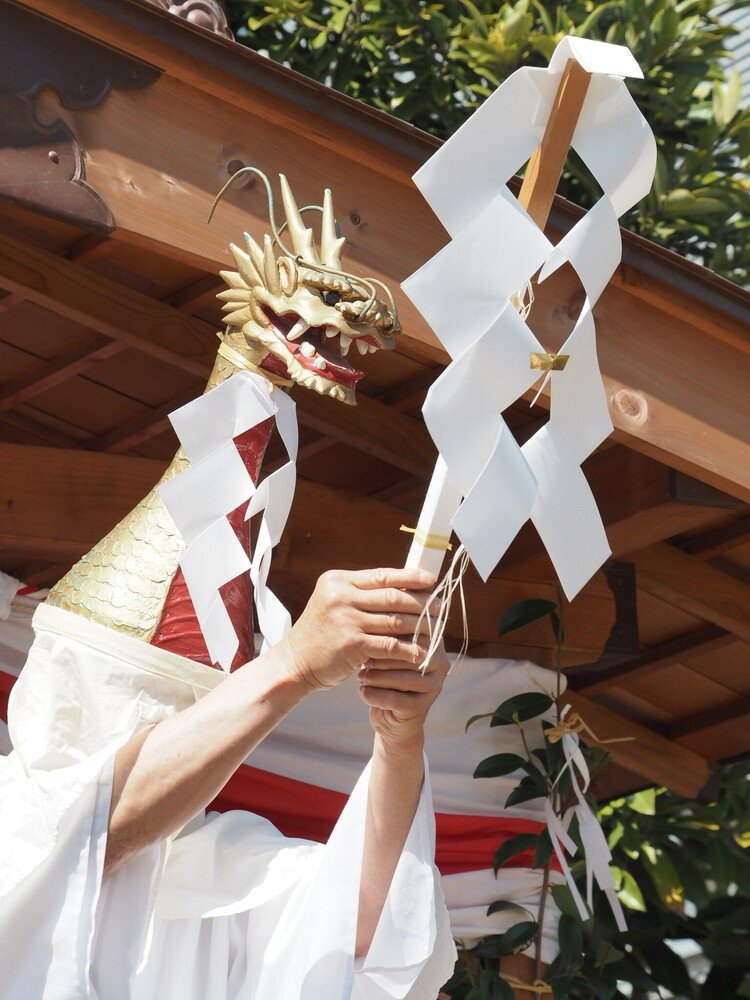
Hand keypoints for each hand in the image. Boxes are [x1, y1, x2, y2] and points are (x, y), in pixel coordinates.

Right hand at [277, 567, 436, 690]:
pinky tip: (422, 652)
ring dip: (419, 626)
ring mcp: (345, 620)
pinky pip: (390, 645)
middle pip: (392, 596)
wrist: (295, 663)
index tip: (431, 579)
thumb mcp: (334, 604)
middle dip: (421, 602)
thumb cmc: (321, 634)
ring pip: (394, 620)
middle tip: (441, 607)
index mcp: (337, 581)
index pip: (382, 575)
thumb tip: (403, 587)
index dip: (409, 577)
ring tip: (436, 629)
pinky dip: (409, 649)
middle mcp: (340, 596)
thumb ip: (361, 594)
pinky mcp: (352, 645)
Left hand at [359, 640, 450, 747]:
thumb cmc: (386, 673)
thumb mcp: (388, 650)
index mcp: (435, 643)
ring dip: (377, 677)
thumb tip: (371, 616)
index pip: (414, 634)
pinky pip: (395, 699)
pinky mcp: (422, 707)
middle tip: (362, 659)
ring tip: (361, 676)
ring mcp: (434, 686)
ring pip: (403, 679)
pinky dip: (375, 695)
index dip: (389, 635)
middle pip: (409, 656)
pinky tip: (363, 692)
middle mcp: (440, 663)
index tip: (367, 636)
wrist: (391, 715)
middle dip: (382, 656)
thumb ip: (388, 633)